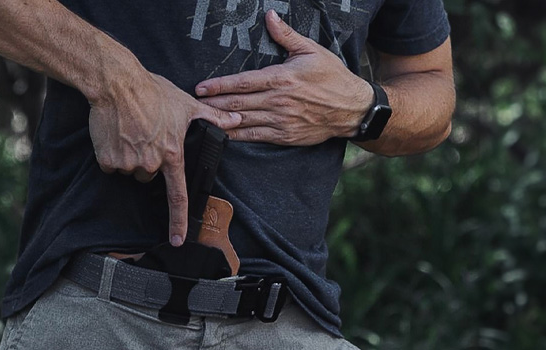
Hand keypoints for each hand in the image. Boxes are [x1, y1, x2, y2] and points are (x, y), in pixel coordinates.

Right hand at [89, 73, 240, 245]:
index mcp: (172, 154)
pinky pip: (111, 165)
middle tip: (147, 134)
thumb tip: (235, 121)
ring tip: (132, 130)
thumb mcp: (186, 103)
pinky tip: (117, 133)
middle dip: (149, 161)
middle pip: (149, 175)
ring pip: (130, 169)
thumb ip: (212, 117)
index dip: (179, 220)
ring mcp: (127, 162)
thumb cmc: (153, 91)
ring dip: (130, 156)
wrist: (117, 83)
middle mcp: (150, 163)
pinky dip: (112, 153)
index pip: (178, 195)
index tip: (178, 238)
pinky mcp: (107, 159)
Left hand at [195, 10, 372, 145]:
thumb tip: (270, 16)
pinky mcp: (285, 136)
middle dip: (212, 104)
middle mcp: (278, 101)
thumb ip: (287, 35)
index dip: (219, 85)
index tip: (201, 87)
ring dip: (220, 121)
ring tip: (201, 120)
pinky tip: (223, 134)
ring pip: (243, 121)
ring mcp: (281, 120)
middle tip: (192, 105)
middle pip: (237, 104)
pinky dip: (237, 135)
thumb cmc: (333, 77)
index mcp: (281, 78)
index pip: (243, 82)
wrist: (353, 109)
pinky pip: (255, 137)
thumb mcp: (312, 50)